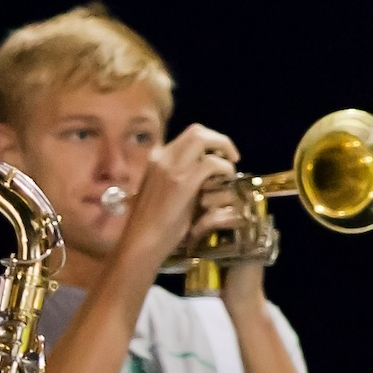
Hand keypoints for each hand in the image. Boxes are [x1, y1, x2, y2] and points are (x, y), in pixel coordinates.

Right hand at [121, 124, 239, 266]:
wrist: (141, 241)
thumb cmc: (152, 222)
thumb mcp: (164, 190)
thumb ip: (180, 175)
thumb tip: (205, 169)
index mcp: (156, 158)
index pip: (187, 137)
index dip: (208, 143)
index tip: (220, 156)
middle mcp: (161, 157)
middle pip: (197, 131)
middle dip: (219, 140)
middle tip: (231, 156)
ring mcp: (170, 167)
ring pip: (203, 139)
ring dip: (223, 150)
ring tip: (230, 169)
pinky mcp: (182, 182)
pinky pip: (211, 163)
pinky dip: (224, 169)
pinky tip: (226, 180)